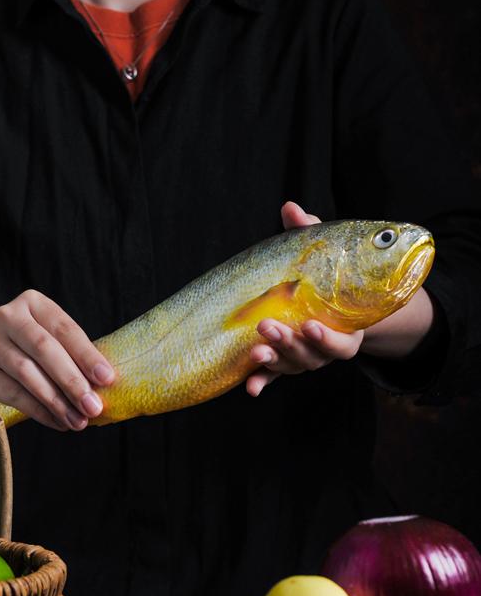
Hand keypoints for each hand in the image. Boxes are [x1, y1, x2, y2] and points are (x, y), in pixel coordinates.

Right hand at [0, 290, 114, 431]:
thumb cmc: (29, 348)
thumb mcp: (51, 339)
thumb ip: (74, 356)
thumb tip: (103, 387)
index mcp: (33, 303)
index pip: (64, 329)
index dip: (87, 354)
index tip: (107, 378)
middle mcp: (9, 317)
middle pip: (44, 349)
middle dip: (72, 380)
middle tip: (93, 406)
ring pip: (27, 373)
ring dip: (57, 401)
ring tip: (78, 420)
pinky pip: (14, 394)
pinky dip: (40, 411)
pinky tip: (59, 422)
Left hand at [245, 202, 363, 396]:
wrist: (332, 300)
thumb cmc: (330, 276)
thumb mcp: (325, 256)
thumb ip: (309, 234)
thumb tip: (289, 207)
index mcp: (346, 329)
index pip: (342, 344)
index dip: (326, 338)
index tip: (310, 325)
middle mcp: (325, 350)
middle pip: (310, 356)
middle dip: (289, 344)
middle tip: (268, 328)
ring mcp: (303, 358)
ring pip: (290, 366)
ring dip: (273, 361)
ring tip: (255, 351)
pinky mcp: (283, 362)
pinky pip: (273, 376)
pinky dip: (262, 381)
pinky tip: (250, 388)